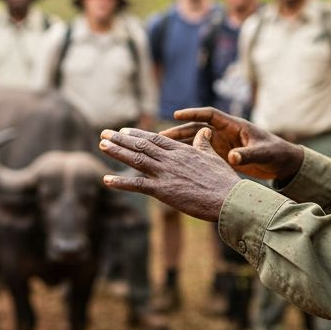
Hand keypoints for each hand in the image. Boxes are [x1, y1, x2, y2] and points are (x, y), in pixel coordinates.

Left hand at [98, 126, 240, 221]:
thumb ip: (203, 144)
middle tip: (104, 133)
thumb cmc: (224, 180)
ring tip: (101, 145)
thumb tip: (204, 131)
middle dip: (121, 139)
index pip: (155, 139)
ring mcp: (165, 173)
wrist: (228, 198)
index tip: (124, 130)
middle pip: (141, 145)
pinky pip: (137, 185)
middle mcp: (170, 159)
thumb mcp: (213, 157)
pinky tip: (106, 180)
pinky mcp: (163, 190)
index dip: (137, 135)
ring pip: (136, 159)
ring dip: (116, 152)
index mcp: (182, 151)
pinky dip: (120, 183)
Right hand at [162, 107, 303, 182]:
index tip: (176, 115)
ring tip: (162, 149)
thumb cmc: (275, 153)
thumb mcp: (262, 153)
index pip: (209, 115)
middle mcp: (225, 132)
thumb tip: (233, 157)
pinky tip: (175, 163)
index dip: (193, 113)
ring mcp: (222, 143)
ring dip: (180, 144)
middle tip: (160, 137)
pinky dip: (189, 156)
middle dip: (179, 131)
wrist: (282, 162)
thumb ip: (247, 154)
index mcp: (234, 125)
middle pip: (197, 128)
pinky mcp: (222, 155)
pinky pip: (201, 154)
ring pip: (196, 141)